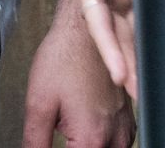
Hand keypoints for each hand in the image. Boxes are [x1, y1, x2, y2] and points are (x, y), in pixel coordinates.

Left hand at [25, 0, 136, 147]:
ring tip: (69, 132)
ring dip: (88, 147)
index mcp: (92, 138)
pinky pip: (119, 144)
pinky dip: (101, 144)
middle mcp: (116, 137)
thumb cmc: (64, 58)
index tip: (49, 142)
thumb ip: (35, 141)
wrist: (86, 28)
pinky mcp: (129, 118)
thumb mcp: (38, 103)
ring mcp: (126, 128)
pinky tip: (84, 132)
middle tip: (59, 133)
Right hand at [62, 0, 136, 97]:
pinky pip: (131, 9)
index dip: (107, 48)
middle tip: (137, 94)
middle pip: (107, 29)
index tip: (120, 74)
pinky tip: (150, 49)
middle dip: (120, 63)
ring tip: (144, 86)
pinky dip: (139, 32)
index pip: (95, 16)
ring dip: (132, 54)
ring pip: (121, 24)